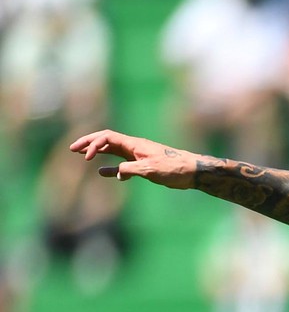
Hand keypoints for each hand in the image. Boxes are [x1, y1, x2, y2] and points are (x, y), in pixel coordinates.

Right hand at [69, 129, 201, 187]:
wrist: (193, 172)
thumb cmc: (174, 169)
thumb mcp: (150, 170)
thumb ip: (131, 170)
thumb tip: (116, 173)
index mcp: (134, 144)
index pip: (107, 138)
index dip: (93, 144)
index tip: (86, 157)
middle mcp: (134, 146)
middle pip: (106, 140)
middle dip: (89, 143)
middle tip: (72, 149)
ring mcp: (139, 154)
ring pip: (113, 150)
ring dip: (98, 152)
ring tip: (82, 156)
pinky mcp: (144, 164)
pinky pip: (123, 163)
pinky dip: (112, 166)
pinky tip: (105, 173)